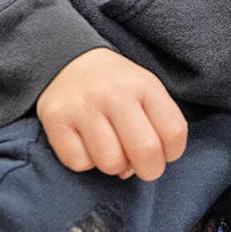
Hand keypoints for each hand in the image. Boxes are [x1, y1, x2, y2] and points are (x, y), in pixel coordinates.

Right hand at [37, 47, 188, 180]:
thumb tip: (137, 169)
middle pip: (145, 151)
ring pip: (110, 163)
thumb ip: (156, 127)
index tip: (161, 151)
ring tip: (109, 147)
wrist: (68, 61)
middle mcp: (114, 93)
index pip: (174, 133)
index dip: (172, 153)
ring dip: (113, 165)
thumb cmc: (116, 87)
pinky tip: (86, 144)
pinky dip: (85, 161)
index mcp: (144, 85)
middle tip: (138, 164)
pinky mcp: (56, 118)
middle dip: (148, 170)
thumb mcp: (146, 91)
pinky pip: (79, 163)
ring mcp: (83, 106)